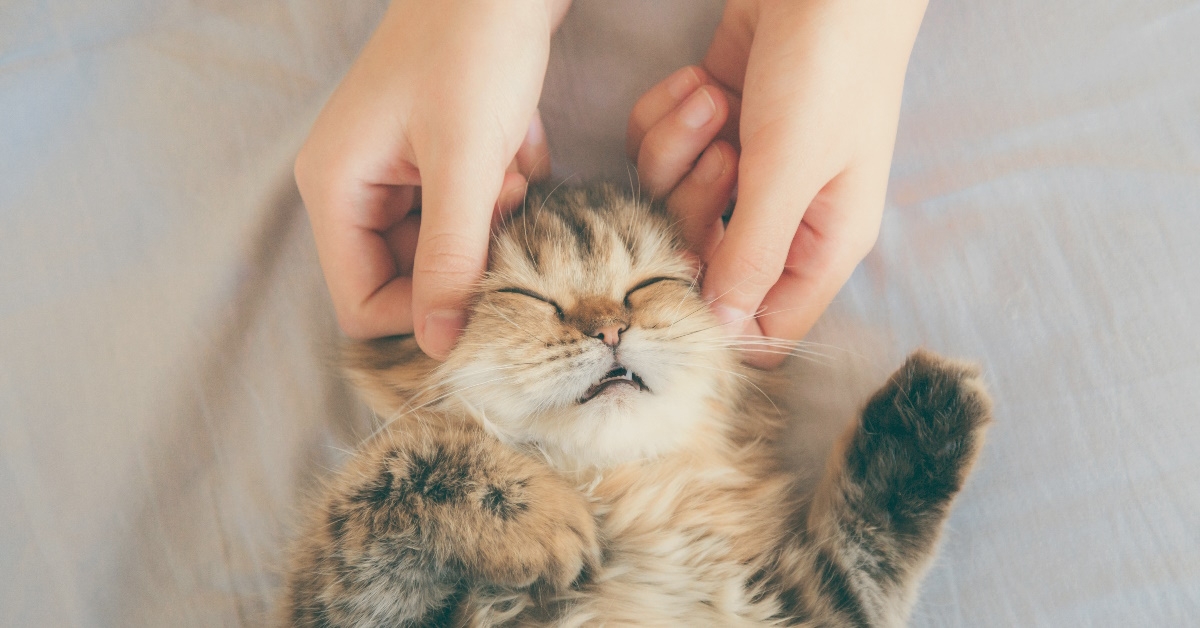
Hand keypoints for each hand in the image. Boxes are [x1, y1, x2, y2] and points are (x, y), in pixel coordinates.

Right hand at [296, 0, 569, 358]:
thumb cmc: (475, 48)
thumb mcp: (466, 161)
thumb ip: (451, 256)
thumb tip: (439, 346)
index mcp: (336, 188)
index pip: (361, 303)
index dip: (423, 312)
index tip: (484, 288)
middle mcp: (356, 185)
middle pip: (408, 276)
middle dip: (466, 255)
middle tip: (503, 206)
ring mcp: (395, 169)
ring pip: (447, 244)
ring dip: (490, 223)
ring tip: (510, 168)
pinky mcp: (435, 155)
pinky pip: (469, 208)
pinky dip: (501, 190)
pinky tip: (516, 145)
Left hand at [627, 0, 927, 367]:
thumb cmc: (829, 67)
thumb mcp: (792, 169)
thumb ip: (752, 255)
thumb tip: (723, 333)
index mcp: (821, 242)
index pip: (764, 325)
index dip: (718, 315)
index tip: (682, 280)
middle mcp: (781, 213)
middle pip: (700, 259)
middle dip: (693, 206)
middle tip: (726, 154)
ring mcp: (743, 165)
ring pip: (670, 197)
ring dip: (680, 147)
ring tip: (720, 100)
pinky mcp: (710, 123)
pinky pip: (658, 146)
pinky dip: (670, 113)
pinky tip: (704, 81)